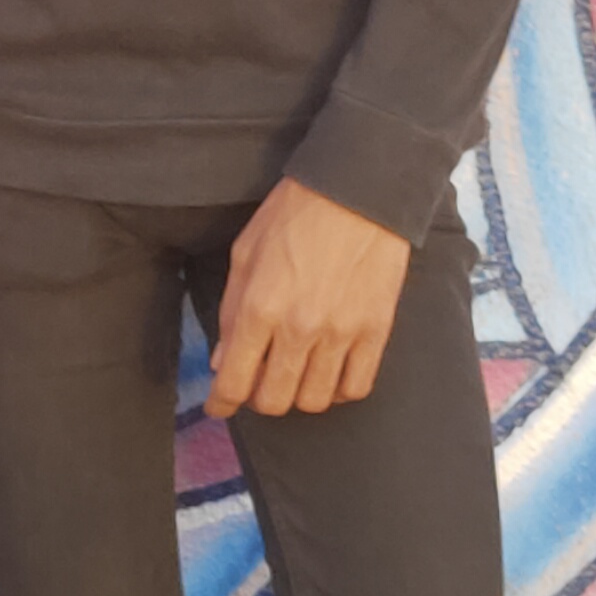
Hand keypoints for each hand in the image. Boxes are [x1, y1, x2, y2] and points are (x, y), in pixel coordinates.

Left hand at [206, 178, 408, 419]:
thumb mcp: (246, 253)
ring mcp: (340, 333)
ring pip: (315, 401)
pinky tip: (332, 370)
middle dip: (259, 399)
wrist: (359, 189)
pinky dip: (340, 389)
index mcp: (259, 307)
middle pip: (274, 401)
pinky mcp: (375, 331)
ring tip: (297, 373)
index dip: (221, 403)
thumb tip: (222, 360)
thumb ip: (231, 310)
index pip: (233, 382)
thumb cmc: (295, 213)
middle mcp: (298, 329)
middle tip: (260, 382)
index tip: (219, 406)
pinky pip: (357, 387)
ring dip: (299, 394)